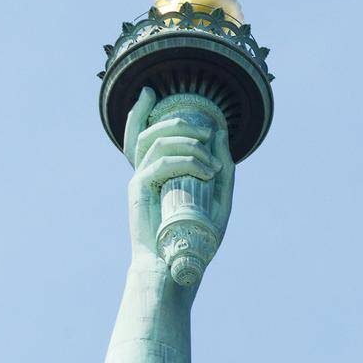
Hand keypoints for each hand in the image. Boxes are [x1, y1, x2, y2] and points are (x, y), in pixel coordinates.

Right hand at [123, 87, 235, 276]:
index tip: (150, 92)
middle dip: (178, 122)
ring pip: (155, 142)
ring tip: (211, 155)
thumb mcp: (218, 200)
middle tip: (207, 130)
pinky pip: (160, 163)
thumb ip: (223, 169)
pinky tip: (206, 171)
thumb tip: (222, 134)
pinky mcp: (140, 192)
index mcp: (155, 174)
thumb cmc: (195, 240)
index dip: (140, 110)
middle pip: (147, 131)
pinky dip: (185, 161)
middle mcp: (143, 174)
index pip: (141, 134)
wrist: (175, 269)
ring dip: (186, 141)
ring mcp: (139, 181)